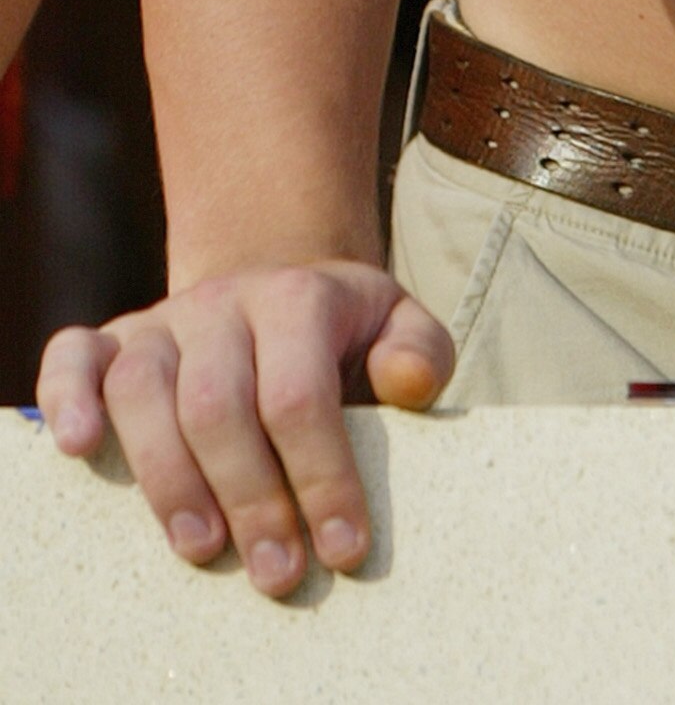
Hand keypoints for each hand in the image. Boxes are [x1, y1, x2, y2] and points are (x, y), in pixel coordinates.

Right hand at [38, 262, 452, 593]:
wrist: (274, 288)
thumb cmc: (339, 335)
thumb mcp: (395, 327)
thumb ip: (419, 351)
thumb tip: (409, 386)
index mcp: (298, 297)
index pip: (301, 395)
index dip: (321, 477)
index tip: (342, 550)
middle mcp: (224, 302)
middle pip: (218, 404)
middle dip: (249, 499)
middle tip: (276, 575)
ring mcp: (163, 320)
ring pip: (143, 390)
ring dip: (166, 479)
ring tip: (202, 551)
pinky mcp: (112, 339)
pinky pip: (73, 356)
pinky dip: (66, 397)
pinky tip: (79, 448)